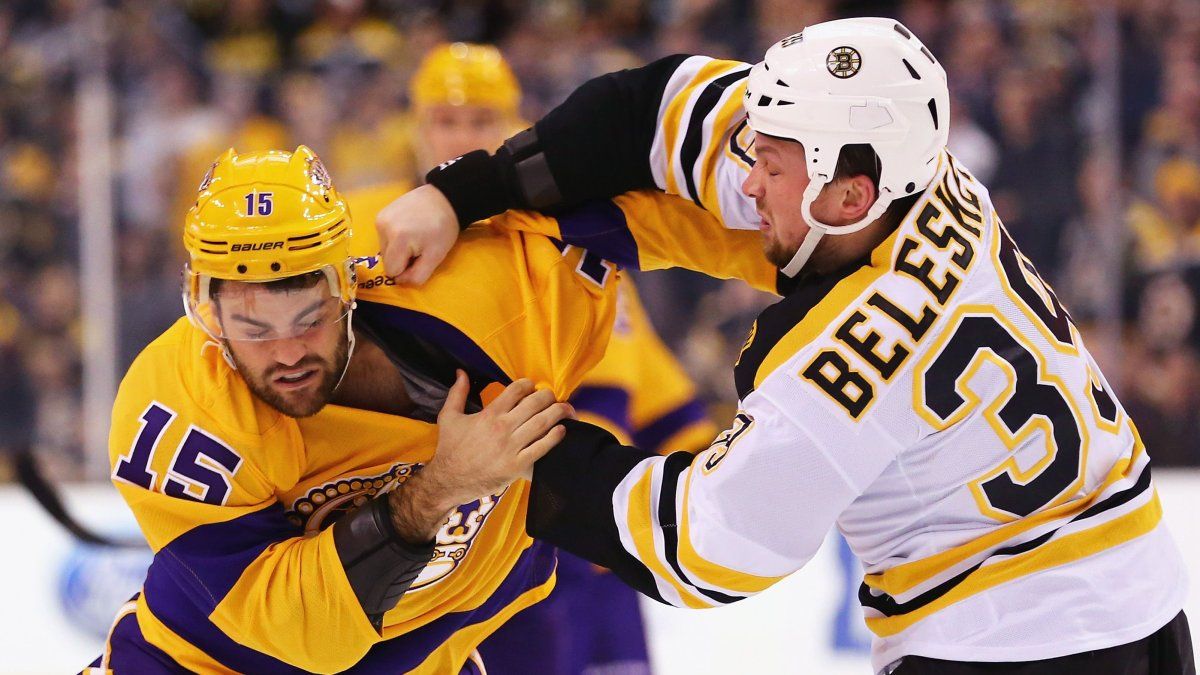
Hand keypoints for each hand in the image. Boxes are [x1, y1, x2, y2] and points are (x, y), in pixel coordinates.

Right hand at [375, 184, 460, 284]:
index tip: (420, 258)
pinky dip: (394, 238)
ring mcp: (380, 219)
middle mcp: (383, 228)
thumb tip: (400, 281)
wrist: (444, 198)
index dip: (406, 270)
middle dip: (402, 259)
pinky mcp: (380, 214)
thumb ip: (417, 275)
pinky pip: (384, 237)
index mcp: (398, 240)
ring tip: (415, 235)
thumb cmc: (443, 228)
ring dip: (398, 249)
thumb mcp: (436, 256)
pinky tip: (408, 228)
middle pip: (386, 260)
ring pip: (384, 249)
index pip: (392, 271)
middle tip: (419, 246)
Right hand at [389, 371, 570, 542]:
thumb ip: (457, 393)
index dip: (528, 384)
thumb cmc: (450, 448)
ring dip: (559, 413)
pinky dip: (555, 437)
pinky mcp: (517, 466)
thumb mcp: (448, 417)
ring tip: (567, 409)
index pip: (516, 389)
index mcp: (489, 414)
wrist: (448, 481)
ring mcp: (511, 447)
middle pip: (535, 403)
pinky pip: (541, 448)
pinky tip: (561, 430)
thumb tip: (462, 373)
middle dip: (549, 396)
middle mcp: (502, 428)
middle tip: (553, 397)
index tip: (533, 386)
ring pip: (542, 423)